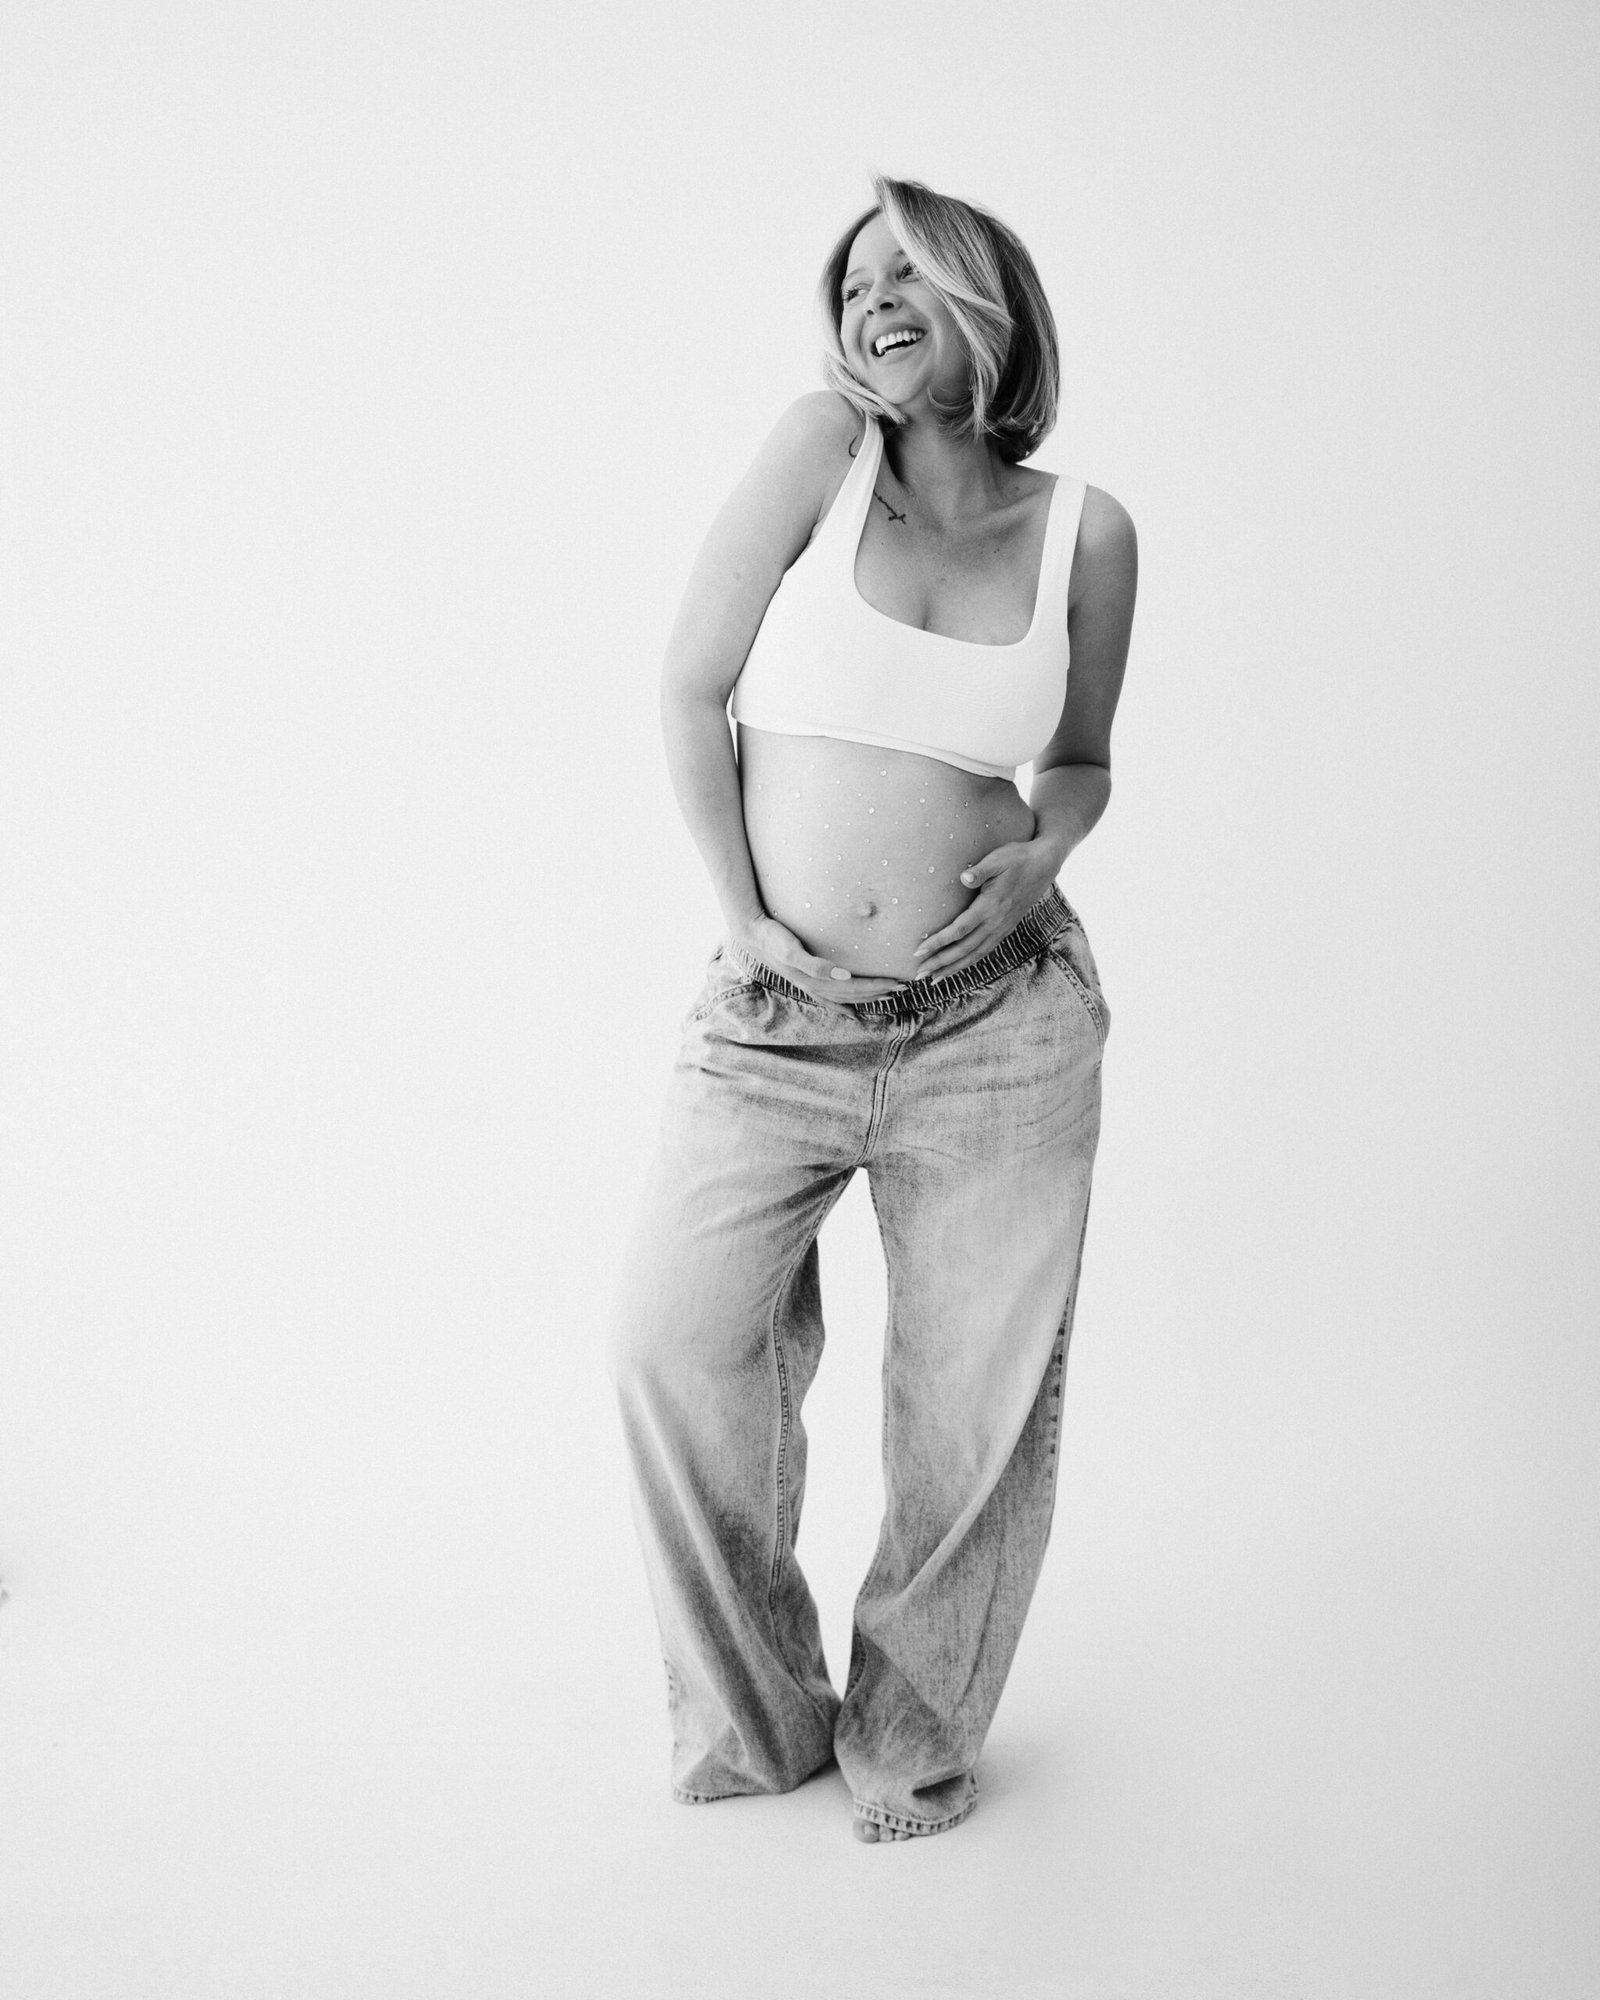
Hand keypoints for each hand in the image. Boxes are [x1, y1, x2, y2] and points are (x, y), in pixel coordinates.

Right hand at [734, 914, 908, 1005]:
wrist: (752, 935)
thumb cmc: (773, 939)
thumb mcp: (792, 950)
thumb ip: (815, 965)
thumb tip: (843, 976)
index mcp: (816, 980)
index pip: (854, 987)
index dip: (876, 987)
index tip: (897, 983)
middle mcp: (815, 986)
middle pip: (853, 994)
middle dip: (878, 992)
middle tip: (902, 988)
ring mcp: (810, 985)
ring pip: (845, 997)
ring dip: (867, 998)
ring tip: (887, 997)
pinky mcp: (806, 980)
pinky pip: (829, 1000)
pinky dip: (843, 1008)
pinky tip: (852, 1015)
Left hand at [910, 838, 1059, 980]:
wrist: (1044, 865)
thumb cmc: (1017, 859)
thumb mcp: (998, 859)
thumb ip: (981, 870)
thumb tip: (964, 877)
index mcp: (990, 907)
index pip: (959, 930)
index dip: (938, 942)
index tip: (918, 950)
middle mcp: (996, 923)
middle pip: (964, 949)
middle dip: (940, 963)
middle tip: (919, 974)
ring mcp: (1002, 928)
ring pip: (975, 955)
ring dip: (953, 968)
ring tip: (934, 979)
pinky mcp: (1005, 929)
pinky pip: (984, 951)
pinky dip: (968, 962)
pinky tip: (957, 967)